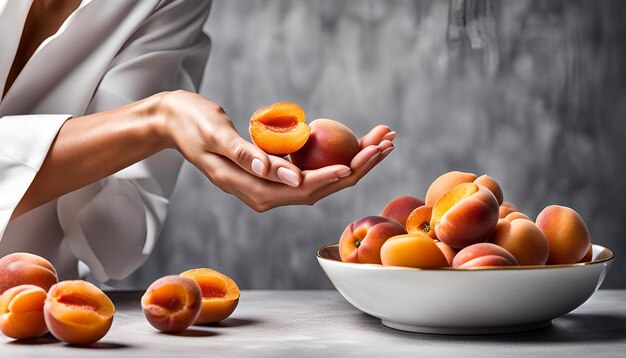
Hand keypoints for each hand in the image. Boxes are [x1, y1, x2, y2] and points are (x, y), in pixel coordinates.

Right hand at [157, 90, 395, 211]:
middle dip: (357, 167)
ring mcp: (271, 185)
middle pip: (321, 186)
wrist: (174, 123)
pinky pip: (310, 168)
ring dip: (353, 161)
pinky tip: (356, 142)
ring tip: (382, 140)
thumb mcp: (215, 136)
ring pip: (321, 178)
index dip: (332, 176)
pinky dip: (334, 155)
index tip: (358, 161)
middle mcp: (266, 194)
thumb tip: (282, 175)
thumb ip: (248, 157)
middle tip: (386, 143)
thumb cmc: (192, 124)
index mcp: (253, 191)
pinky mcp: (274, 172)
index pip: (302, 189)